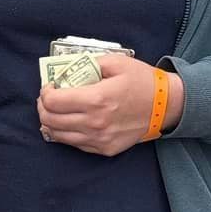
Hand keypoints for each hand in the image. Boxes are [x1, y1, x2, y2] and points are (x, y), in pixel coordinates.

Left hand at [38, 54, 182, 157]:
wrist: (167, 106)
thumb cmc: (142, 81)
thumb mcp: (116, 62)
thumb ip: (87, 64)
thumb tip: (65, 71)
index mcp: (96, 99)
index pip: (53, 102)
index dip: (45, 93)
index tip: (50, 86)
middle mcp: (95, 123)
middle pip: (50, 120)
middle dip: (43, 108)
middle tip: (48, 99)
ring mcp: (100, 139)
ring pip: (58, 136)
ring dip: (50, 122)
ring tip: (55, 111)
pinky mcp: (105, 149)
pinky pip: (75, 144)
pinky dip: (66, 133)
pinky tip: (70, 122)